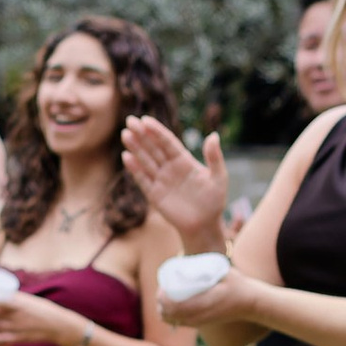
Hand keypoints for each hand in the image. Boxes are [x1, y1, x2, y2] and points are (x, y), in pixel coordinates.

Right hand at [123, 114, 227, 247]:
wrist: (204, 225)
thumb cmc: (214, 201)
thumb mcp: (219, 178)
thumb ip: (215, 157)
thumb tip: (214, 135)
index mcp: (184, 161)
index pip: (168, 142)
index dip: (157, 131)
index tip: (146, 120)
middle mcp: (170, 168)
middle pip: (153, 148)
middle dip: (142, 135)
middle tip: (130, 121)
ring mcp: (161, 180)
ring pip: (146, 161)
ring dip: (136, 148)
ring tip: (126, 134)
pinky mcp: (154, 194)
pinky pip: (142, 179)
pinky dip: (134, 169)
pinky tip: (127, 157)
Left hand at [161, 262, 257, 331]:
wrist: (250, 304)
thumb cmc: (238, 285)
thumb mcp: (223, 272)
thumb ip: (205, 269)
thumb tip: (183, 264)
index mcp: (203, 303)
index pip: (173, 305)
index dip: (163, 296)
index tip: (164, 284)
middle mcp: (198, 317)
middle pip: (167, 314)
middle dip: (161, 301)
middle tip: (164, 288)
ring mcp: (198, 323)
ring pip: (170, 320)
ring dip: (164, 308)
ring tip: (168, 295)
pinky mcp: (200, 325)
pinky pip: (178, 322)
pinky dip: (171, 313)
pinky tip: (175, 302)